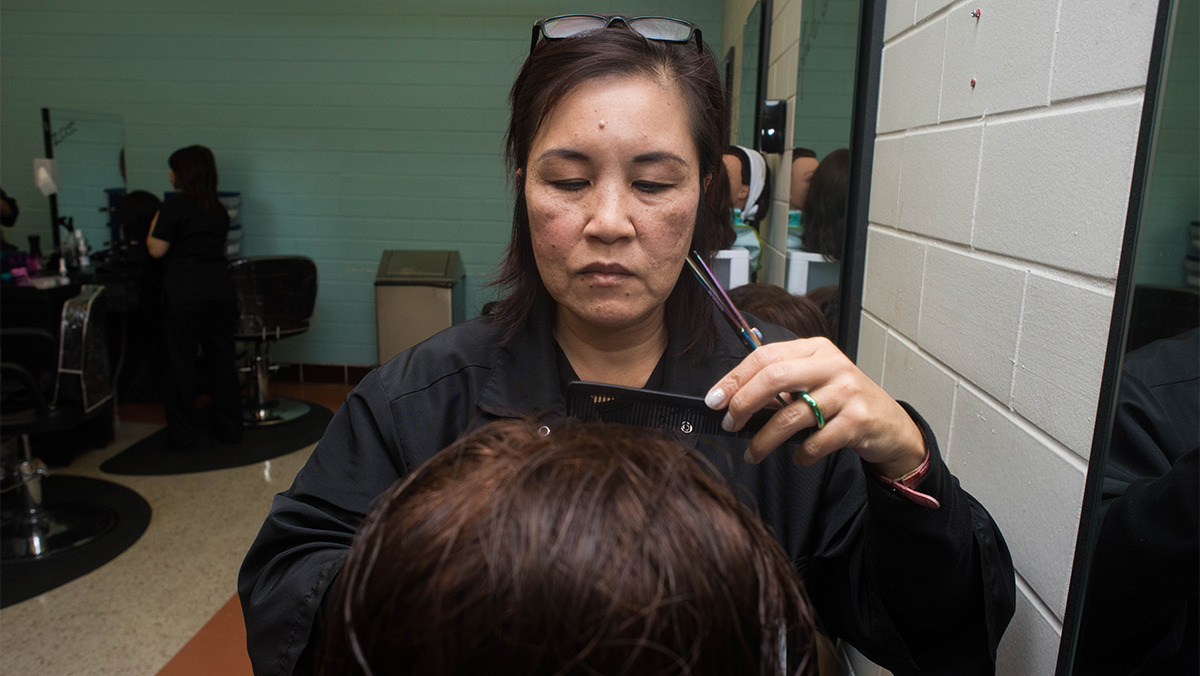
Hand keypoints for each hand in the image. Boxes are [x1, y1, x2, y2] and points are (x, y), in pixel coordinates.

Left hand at [705, 337, 926, 477]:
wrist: (891, 425)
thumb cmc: (845, 401)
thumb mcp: (815, 380)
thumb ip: (781, 382)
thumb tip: (733, 399)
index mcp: (815, 349)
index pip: (764, 356)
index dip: (734, 379)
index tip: (715, 400)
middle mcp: (831, 365)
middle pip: (774, 378)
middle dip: (743, 403)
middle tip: (730, 424)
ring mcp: (846, 391)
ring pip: (791, 415)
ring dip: (764, 440)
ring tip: (753, 453)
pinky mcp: (858, 420)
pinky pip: (816, 442)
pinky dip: (801, 454)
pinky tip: (799, 456)